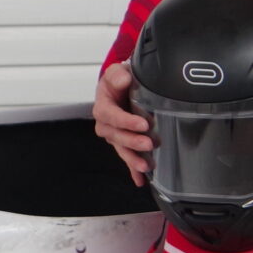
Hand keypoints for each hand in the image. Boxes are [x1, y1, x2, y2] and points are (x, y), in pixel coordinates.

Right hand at [94, 62, 153, 186]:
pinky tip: (140, 180)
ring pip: (121, 149)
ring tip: (146, 165)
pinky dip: (133, 170)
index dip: (126, 121)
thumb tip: (123, 80)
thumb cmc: (119, 81)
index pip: (111, 116)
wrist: (121, 88)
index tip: (143, 124)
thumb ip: (118, 75)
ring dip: (133, 158)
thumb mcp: (117, 72)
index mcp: (103, 106)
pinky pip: (127, 158)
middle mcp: (106, 124)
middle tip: (149, 143)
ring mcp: (115, 136)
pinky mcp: (124, 144)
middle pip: (116, 136)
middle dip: (132, 141)